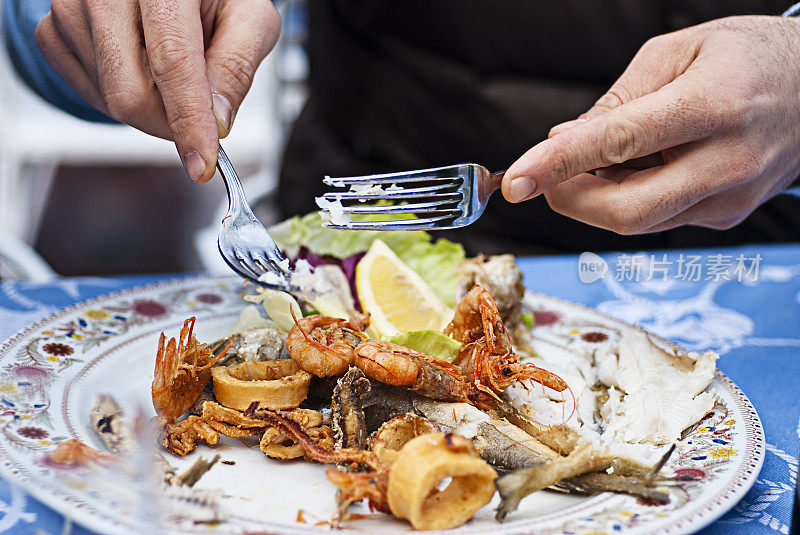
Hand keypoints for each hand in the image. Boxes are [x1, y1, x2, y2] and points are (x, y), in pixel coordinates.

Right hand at [35, 0, 280, 181]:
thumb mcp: (249, 17)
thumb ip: (237, 66)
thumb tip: (217, 120)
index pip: (173, 62)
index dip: (188, 121)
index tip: (202, 163)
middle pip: (130, 93)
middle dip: (170, 124)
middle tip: (199, 116)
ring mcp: (71, 7)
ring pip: (109, 99)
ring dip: (150, 107)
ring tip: (171, 69)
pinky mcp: (51, 29)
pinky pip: (86, 91)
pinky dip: (119, 96)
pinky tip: (140, 68)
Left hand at [501, 16, 799, 233]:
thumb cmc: (748, 58)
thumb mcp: (677, 52)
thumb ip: (616, 101)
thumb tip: (562, 141)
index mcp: (713, 105)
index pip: (618, 143)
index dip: (558, 165)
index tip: (515, 182)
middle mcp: (727, 162)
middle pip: (624, 211)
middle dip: (568, 199)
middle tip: (546, 175)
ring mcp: (731, 199)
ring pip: (637, 222)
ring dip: (595, 199)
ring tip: (599, 160)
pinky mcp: (726, 217)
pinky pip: (658, 218)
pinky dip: (627, 199)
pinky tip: (636, 169)